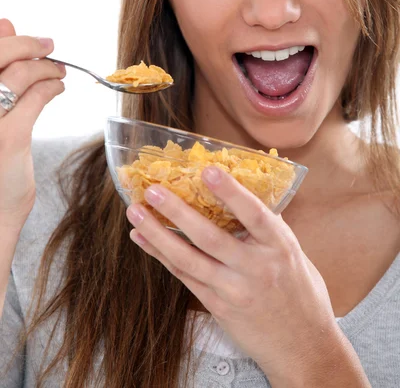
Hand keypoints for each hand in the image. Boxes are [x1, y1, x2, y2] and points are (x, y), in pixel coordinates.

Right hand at [0, 19, 65, 230]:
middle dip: (28, 44)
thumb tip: (6, 25)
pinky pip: (36, 98)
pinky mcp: (7, 138)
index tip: (19, 31)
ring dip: (47, 67)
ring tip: (59, 72)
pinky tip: (59, 88)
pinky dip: (52, 87)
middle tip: (50, 45)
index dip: (4, 36)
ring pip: (19, 74)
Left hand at [126, 165, 338, 378]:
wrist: (304, 347)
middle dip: (178, 212)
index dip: (231, 192)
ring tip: (136, 213)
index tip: (207, 170)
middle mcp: (256, 268)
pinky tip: (144, 239)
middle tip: (152, 191)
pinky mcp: (218, 307)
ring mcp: (234, 290)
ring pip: (189, 260)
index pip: (254, 214)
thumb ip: (268, 225)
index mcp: (280, 246)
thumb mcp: (293, 252)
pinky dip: (162, 256)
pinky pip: (185, 277)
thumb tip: (246, 188)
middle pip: (210, 237)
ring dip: (158, 235)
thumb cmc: (300, 292)